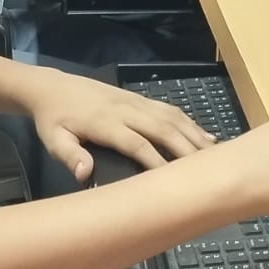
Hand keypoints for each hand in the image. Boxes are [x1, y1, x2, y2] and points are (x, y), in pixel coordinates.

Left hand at [27, 68, 217, 182]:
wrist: (53, 86)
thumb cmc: (54, 119)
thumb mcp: (53, 139)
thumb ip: (69, 155)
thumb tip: (84, 174)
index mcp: (105, 123)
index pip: (136, 143)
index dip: (157, 161)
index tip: (175, 182)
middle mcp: (126, 109)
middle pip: (162, 128)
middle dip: (186, 149)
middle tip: (209, 170)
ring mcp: (134, 101)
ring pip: (170, 116)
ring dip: (193, 134)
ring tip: (216, 154)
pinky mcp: (138, 97)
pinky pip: (168, 109)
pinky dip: (188, 122)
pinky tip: (204, 135)